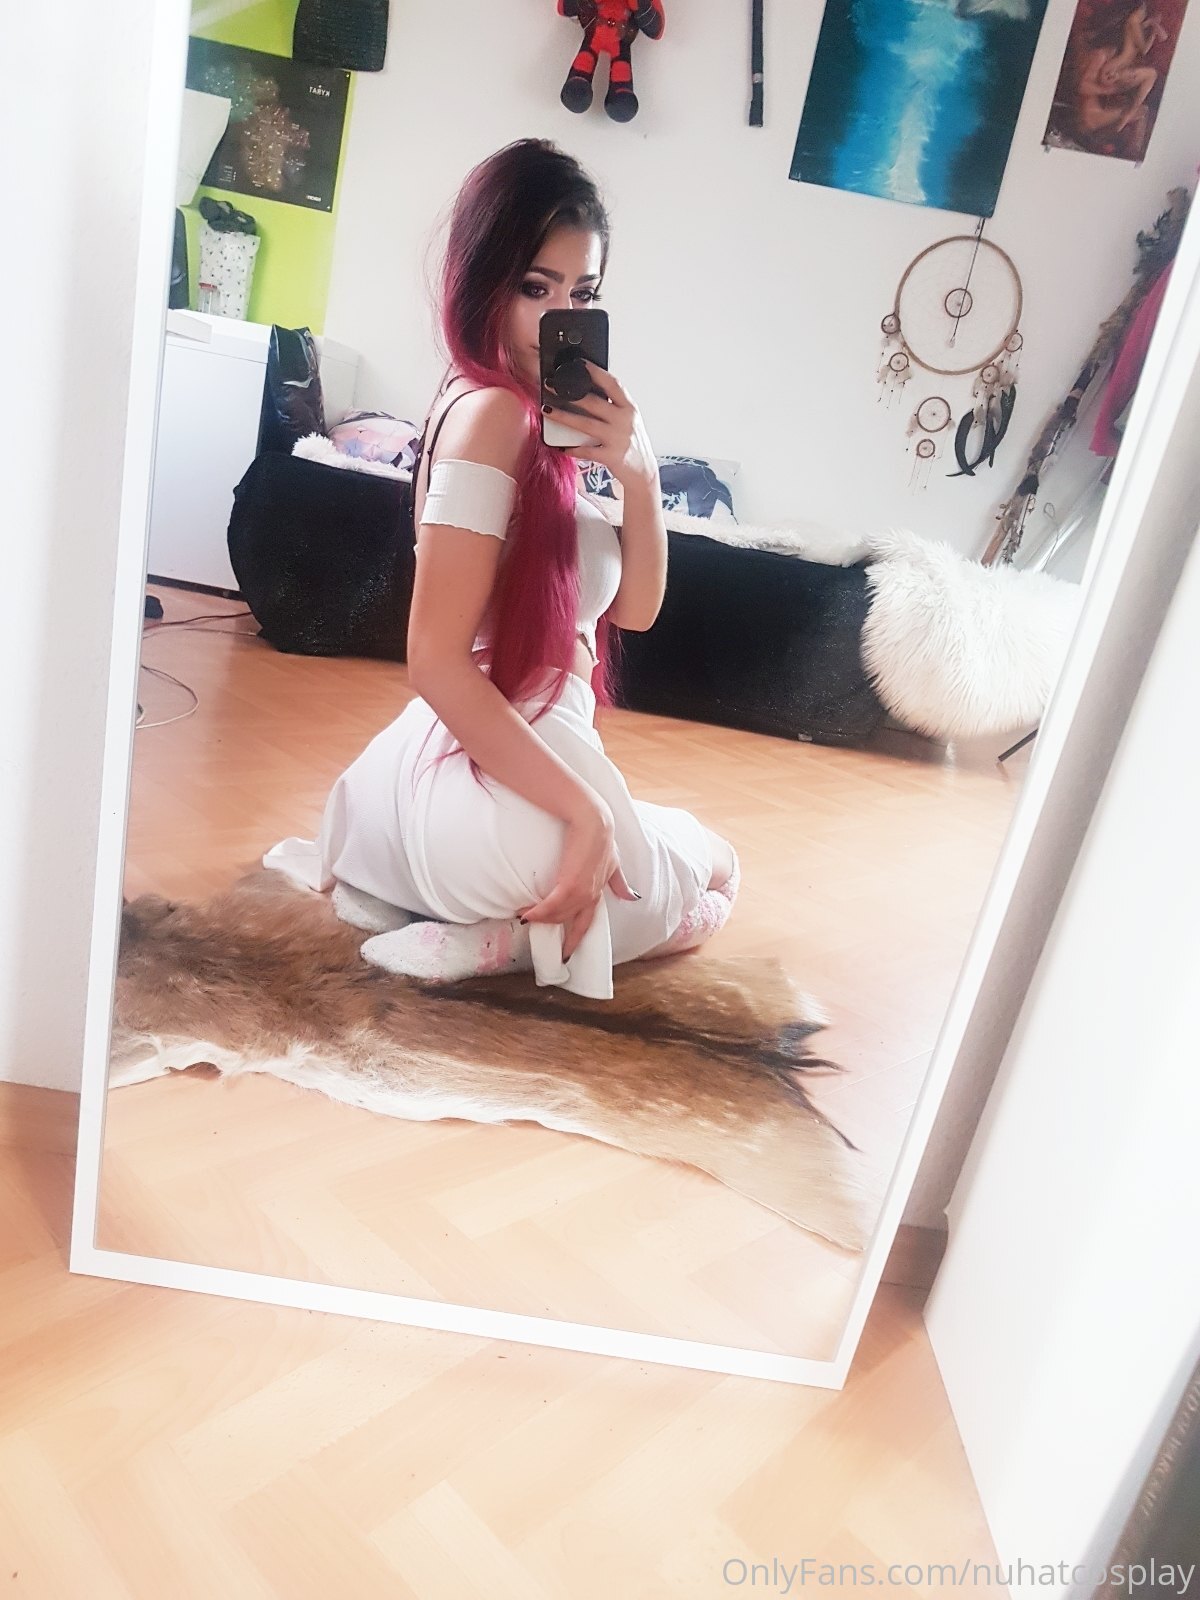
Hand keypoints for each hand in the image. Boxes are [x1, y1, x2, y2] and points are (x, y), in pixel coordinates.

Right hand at [517, 796, 638, 960]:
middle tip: (537, 934)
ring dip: (541, 918)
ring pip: (558, 915)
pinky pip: (551, 906)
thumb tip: (632, 896)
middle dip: (555, 932)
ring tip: (524, 916)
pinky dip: (538, 912)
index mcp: (599, 893)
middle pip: (570, 923)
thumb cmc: (601, 838)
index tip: (567, 953)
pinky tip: (525, 914)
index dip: (576, 939)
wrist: (593, 821)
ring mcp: (581, 892)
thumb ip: (619, 882)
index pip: (587, 923)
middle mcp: (591, 896)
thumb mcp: (614, 863)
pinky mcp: (569, 883)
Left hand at [543, 363, 658, 491]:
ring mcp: (617, 439)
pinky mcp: (610, 456)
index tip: (579, 363)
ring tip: (547, 410)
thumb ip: (614, 407)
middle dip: (569, 393)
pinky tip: (560, 446)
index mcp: (629, 408)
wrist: (643, 472)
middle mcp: (624, 421)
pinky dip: (572, 448)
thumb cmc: (633, 444)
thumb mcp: (629, 421)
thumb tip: (589, 392)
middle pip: (593, 402)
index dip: (595, 372)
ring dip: (563, 416)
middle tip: (551, 386)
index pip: (612, 384)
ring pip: (585, 424)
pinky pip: (586, 451)